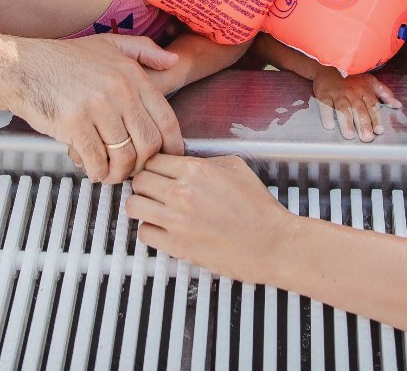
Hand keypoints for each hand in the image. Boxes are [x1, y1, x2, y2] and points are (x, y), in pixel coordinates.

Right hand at [8, 34, 183, 184]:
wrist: (24, 67)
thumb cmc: (65, 59)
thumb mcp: (109, 44)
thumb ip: (144, 51)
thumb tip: (174, 61)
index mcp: (131, 74)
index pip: (166, 118)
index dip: (171, 145)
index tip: (168, 157)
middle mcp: (119, 90)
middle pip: (148, 143)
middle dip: (144, 164)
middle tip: (134, 169)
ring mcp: (97, 108)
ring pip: (124, 156)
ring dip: (120, 173)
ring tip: (112, 173)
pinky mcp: (74, 124)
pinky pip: (96, 160)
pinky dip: (98, 171)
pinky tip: (94, 170)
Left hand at [128, 154, 294, 283]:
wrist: (273, 244)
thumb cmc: (259, 208)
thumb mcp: (236, 168)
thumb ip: (205, 160)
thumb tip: (183, 161)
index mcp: (195, 170)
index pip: (153, 159)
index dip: (154, 165)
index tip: (157, 171)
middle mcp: (182, 193)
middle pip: (139, 181)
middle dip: (145, 183)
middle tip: (154, 189)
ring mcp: (177, 221)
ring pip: (134, 206)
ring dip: (142, 205)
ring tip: (154, 207)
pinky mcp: (178, 247)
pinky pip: (144, 233)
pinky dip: (149, 229)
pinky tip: (163, 228)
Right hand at [313, 67, 399, 141]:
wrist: (329, 65)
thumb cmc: (351, 76)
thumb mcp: (371, 81)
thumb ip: (384, 93)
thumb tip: (397, 105)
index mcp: (365, 90)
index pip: (372, 106)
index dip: (376, 118)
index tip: (379, 130)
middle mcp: (352, 93)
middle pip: (359, 110)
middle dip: (363, 124)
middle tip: (366, 138)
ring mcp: (338, 93)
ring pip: (343, 109)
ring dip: (346, 122)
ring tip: (349, 135)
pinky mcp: (324, 94)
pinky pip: (325, 105)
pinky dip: (327, 114)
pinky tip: (329, 125)